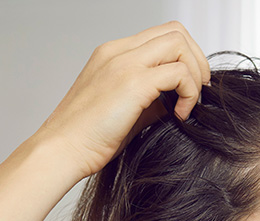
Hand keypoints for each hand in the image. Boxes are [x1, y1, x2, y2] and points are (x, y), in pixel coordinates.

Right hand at [33, 20, 211, 179]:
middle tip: (198, 91)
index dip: (185, 56)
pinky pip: (179, 73)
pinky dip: (189, 93)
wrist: (62, 150)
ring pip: (179, 44)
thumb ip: (151, 99)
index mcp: (113, 54)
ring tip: (188, 104)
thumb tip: (178, 100)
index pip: (162, 35)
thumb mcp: (124, 110)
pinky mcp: (133, 83)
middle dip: (197, 60)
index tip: (190, 86)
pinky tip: (179, 115)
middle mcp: (118, 52)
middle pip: (175, 32)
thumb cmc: (87, 138)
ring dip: (194, 74)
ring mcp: (124, 64)